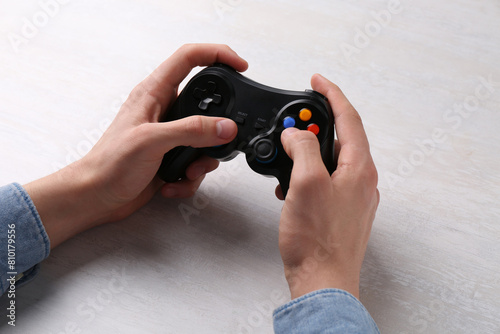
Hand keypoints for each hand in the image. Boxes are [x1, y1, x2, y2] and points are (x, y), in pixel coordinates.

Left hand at [24, 44, 247, 248]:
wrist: (96, 197)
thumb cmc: (109, 164)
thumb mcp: (152, 141)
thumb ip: (191, 131)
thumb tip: (225, 126)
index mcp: (154, 93)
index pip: (189, 58)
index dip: (217, 54)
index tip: (240, 65)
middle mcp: (164, 111)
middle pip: (206, 104)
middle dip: (216, 128)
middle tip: (220, 140)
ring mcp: (169, 135)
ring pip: (205, 139)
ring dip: (203, 160)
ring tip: (188, 171)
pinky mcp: (171, 157)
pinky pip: (196, 162)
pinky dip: (190, 177)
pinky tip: (173, 182)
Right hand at [277, 74, 378, 298]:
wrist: (321, 281)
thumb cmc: (318, 240)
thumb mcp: (306, 183)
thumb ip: (303, 149)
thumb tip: (296, 134)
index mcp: (359, 168)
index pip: (349, 118)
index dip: (332, 94)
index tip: (317, 80)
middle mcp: (360, 181)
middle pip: (339, 138)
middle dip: (313, 126)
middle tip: (291, 123)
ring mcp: (350, 197)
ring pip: (328, 160)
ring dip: (305, 153)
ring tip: (284, 156)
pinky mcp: (338, 211)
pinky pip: (323, 181)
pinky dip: (304, 175)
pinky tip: (288, 186)